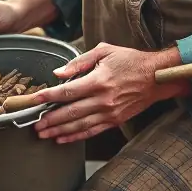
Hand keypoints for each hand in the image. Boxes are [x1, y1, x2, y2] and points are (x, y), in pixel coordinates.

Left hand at [30, 43, 188, 143]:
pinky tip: (62, 138)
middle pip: (70, 112)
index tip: (35, 100)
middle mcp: (103, 99)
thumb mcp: (104, 51)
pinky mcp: (115, 120)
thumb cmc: (130, 61)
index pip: (67, 91)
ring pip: (79, 125)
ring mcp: (109, 112)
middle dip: (50, 119)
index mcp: (99, 80)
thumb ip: (79, 62)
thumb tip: (59, 73)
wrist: (156, 77)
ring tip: (44, 134)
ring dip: (59, 131)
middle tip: (34, 124)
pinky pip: (92, 131)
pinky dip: (76, 136)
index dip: (49, 97)